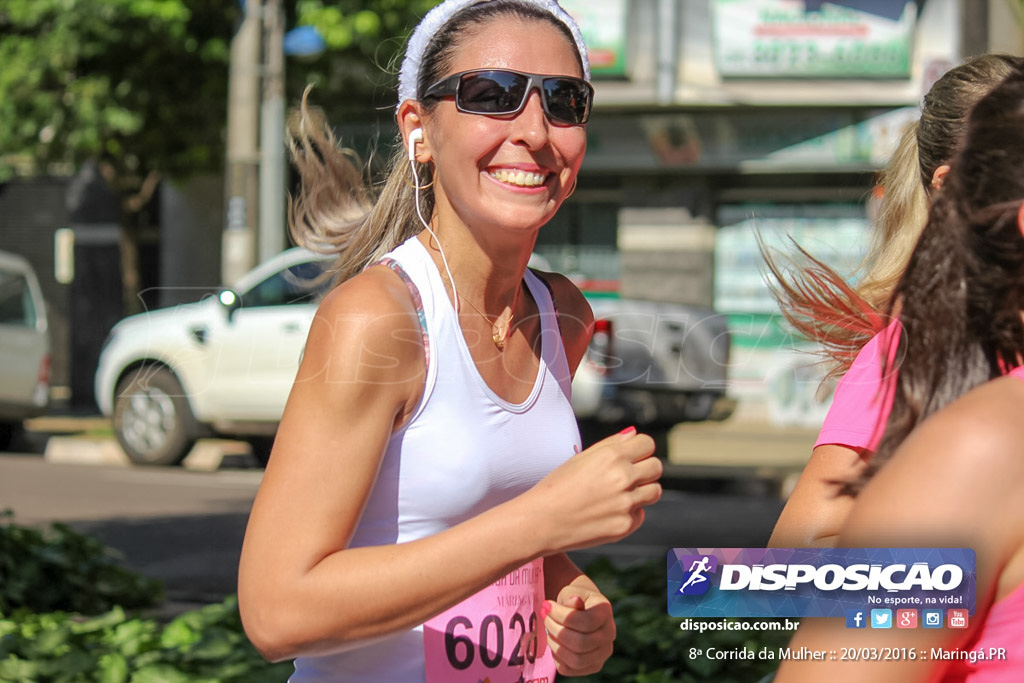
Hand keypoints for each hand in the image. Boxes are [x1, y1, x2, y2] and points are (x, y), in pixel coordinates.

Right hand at [525, 427, 661, 552]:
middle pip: (656, 467)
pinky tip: (608, 511)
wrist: (541, 521)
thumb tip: (633, 435)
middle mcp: (623, 478)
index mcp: (611, 456)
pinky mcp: (625, 525)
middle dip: (644, 469)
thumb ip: (611, 444)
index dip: (640, 449)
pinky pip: (640, 514)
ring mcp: (626, 503)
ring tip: (618, 494)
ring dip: (642, 491)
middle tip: (626, 476)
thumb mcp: (580, 458)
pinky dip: (630, 512)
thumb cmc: (556, 487)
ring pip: (655, 491)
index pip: (648, 444)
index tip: (632, 456)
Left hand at [543, 582, 614, 675]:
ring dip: (555, 645)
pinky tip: (554, 642)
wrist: (582, 607)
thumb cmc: (574, 598)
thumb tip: (574, 601)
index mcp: (605, 611)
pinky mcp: (593, 665)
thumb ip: (571, 596)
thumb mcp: (571, 591)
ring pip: (576, 660)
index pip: (585, 622)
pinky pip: (569, 669)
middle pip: (581, 643)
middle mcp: (609, 634)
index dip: (561, 615)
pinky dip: (557, 657)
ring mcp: (603, 652)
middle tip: (546, 619)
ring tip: (548, 631)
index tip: (547, 606)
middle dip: (556, 631)